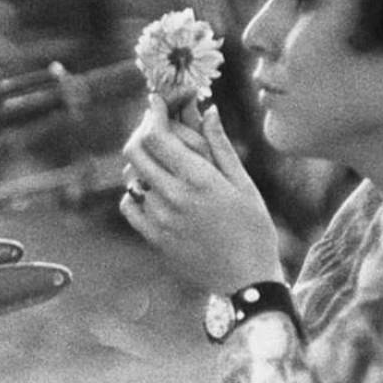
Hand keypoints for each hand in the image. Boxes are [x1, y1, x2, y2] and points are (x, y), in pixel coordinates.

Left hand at [120, 94, 282, 292]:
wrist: (247, 280)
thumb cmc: (254, 229)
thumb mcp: (243, 184)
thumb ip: (220, 146)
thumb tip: (208, 110)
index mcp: (199, 179)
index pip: (158, 136)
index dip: (154, 113)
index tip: (156, 102)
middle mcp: (174, 197)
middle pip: (136, 151)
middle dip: (142, 131)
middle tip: (154, 127)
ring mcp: (160, 219)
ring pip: (132, 177)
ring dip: (142, 163)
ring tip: (160, 161)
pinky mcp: (154, 239)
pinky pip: (129, 206)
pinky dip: (134, 193)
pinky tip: (152, 191)